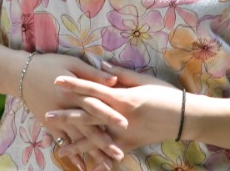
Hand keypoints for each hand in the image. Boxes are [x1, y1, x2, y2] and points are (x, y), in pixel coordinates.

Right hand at [22, 53, 126, 170]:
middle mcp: (67, 107)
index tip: (126, 125)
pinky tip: (80, 165)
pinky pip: (62, 140)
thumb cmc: (50, 64)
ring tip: (106, 165)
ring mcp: (57, 118)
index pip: (96, 105)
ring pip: (77, 138)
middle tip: (119, 155)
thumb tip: (114, 80)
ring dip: (91, 152)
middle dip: (104, 142)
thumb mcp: (72, 63)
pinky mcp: (49, 123)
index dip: (110, 115)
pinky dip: (71, 153)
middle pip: (88, 127)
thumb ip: (92, 73)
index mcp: (75, 91)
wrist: (21, 74)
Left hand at [48, 63, 179, 156]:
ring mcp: (124, 133)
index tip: (57, 81)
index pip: (92, 89)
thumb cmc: (164, 93)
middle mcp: (119, 117)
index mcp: (121, 97)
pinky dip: (99, 157)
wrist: (183, 117)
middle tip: (46, 116)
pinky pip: (111, 151)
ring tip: (59, 148)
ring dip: (76, 144)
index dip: (74, 85)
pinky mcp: (130, 144)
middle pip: (88, 116)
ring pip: (96, 139)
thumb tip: (101, 67)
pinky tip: (87, 164)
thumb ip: (121, 75)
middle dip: (66, 117)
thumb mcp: (143, 79)